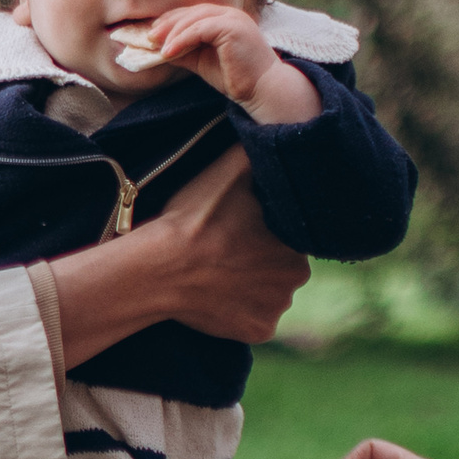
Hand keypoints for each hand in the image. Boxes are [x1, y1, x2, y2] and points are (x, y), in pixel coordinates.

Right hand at [42, 149, 305, 375]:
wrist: (160, 268)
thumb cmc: (195, 217)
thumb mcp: (229, 169)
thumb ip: (259, 149)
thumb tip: (280, 126)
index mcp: (297, 239)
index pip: (291, 231)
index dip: (266, 226)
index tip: (241, 222)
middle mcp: (297, 278)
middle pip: (282, 262)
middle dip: (262, 254)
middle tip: (228, 243)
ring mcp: (277, 308)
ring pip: (270, 290)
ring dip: (252, 281)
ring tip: (220, 267)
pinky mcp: (258, 332)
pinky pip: (255, 318)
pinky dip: (241, 308)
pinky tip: (218, 292)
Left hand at [143, 3, 319, 124]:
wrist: (262, 90)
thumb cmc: (236, 77)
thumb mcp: (202, 61)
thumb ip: (184, 51)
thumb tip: (157, 50)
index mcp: (224, 19)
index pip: (192, 14)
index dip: (170, 22)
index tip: (150, 33)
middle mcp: (229, 14)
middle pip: (191, 12)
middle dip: (167, 24)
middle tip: (148, 37)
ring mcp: (233, 18)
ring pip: (194, 18)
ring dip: (172, 33)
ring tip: (156, 47)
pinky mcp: (233, 27)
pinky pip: (201, 29)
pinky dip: (182, 39)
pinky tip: (168, 51)